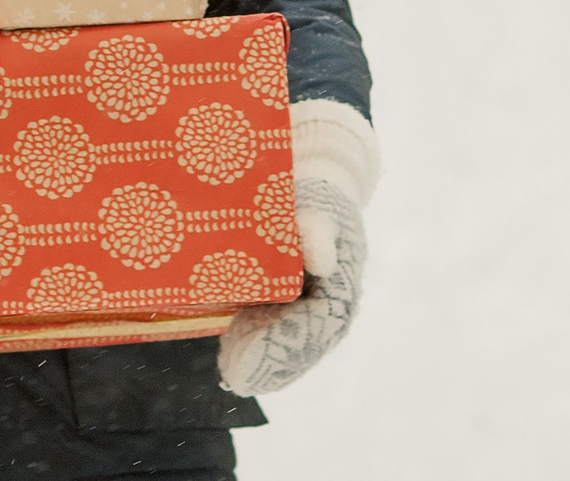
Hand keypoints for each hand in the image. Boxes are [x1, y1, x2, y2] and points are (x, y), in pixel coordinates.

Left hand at [217, 99, 376, 396]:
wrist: (317, 195)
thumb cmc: (317, 199)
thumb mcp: (318, 207)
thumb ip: (317, 232)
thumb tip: (321, 262)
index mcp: (340, 287)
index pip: (314, 327)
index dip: (283, 343)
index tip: (254, 353)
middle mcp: (330, 308)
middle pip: (300, 348)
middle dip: (268, 363)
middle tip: (233, 375)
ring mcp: (311, 313)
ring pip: (289, 350)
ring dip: (261, 364)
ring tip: (229, 372)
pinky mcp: (292, 310)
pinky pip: (278, 338)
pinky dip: (257, 350)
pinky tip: (230, 358)